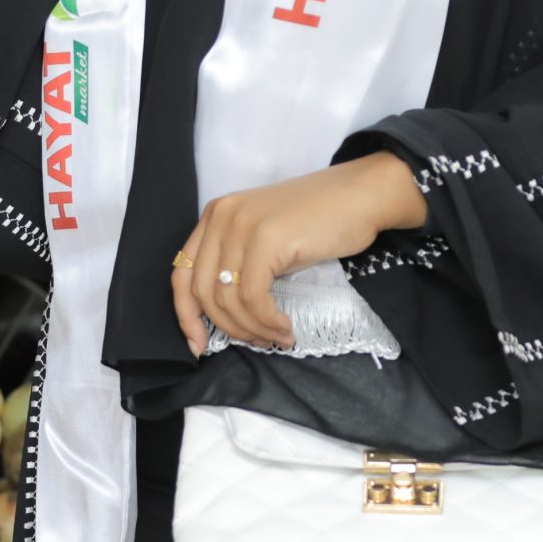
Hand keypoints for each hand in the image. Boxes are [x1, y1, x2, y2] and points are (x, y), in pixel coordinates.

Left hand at [173, 154, 428, 354]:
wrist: (361, 196)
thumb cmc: (319, 221)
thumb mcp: (265, 240)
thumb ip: (239, 264)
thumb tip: (224, 317)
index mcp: (215, 215)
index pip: (181, 274)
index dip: (186, 316)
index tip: (198, 345)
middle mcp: (221, 216)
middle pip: (203, 292)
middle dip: (228, 328)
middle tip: (258, 342)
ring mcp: (242, 225)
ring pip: (229, 299)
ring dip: (253, 329)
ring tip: (278, 337)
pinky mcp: (267, 239)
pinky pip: (254, 297)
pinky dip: (268, 321)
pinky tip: (285, 328)